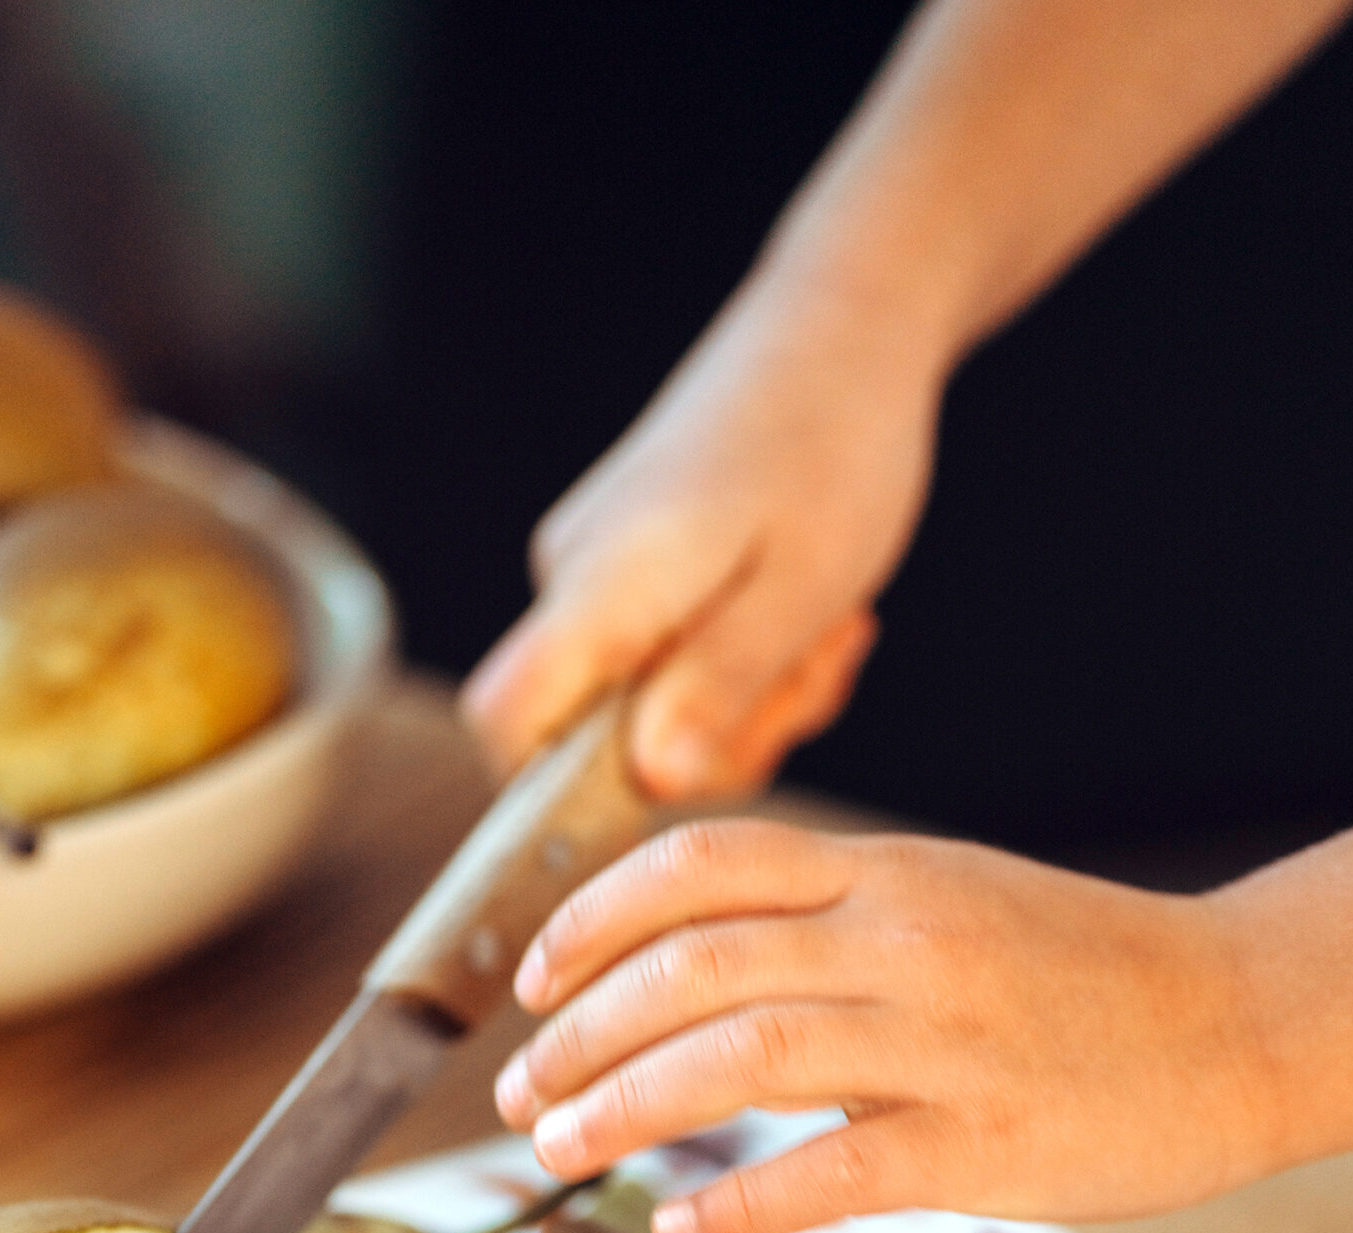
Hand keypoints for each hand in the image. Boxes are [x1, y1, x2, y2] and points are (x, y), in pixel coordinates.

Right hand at [462, 270, 943, 799]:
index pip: (505, 720)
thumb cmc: (834, 444)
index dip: (553, 789)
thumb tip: (655, 782)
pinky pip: (669, 665)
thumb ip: (720, 688)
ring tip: (824, 630)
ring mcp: (597, 573)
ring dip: (747, 701)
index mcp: (602, 582)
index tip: (666, 782)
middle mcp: (574, 579)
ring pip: (646, 707)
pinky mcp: (629, 570)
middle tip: (814, 672)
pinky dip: (742, 664)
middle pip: (591, 737)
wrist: (848, 324)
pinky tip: (808, 617)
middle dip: (713, 742)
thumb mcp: (801, 590)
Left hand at [493, 818, 1278, 1232]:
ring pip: (743, 1054)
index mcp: (889, 871)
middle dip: (580, 1032)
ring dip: (626, 1105)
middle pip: (696, 963)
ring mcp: (945, 1037)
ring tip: (556, 1151)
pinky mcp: (985, 1141)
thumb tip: (701, 994)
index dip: (593, 920)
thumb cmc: (1088, 976)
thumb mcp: (953, 905)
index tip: (533, 983)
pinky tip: (680, 1226)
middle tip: (516, 1093)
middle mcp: (904, 936)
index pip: (703, 864)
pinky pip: (833, 1170)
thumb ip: (831, 933)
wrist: (1244, 1020)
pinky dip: (738, 1200)